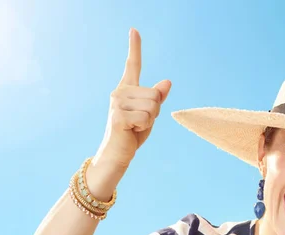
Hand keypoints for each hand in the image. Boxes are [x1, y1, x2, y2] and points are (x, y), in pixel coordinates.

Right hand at [94, 28, 171, 169]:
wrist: (116, 155)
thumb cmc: (132, 134)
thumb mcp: (149, 115)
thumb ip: (157, 99)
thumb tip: (167, 82)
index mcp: (127, 89)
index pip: (132, 65)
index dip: (134, 47)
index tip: (134, 30)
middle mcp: (119, 92)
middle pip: (155, 94)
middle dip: (155, 112)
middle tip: (140, 122)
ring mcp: (117, 103)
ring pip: (153, 106)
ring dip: (150, 120)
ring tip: (135, 127)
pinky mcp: (118, 116)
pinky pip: (146, 118)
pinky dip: (144, 128)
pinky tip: (131, 131)